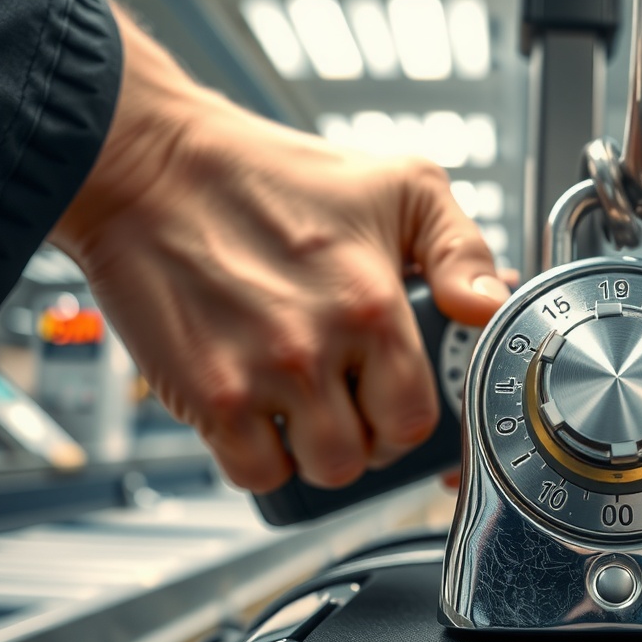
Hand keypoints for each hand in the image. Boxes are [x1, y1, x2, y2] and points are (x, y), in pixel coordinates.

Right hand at [52, 6, 508, 490]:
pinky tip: (258, 417)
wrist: (151, 167)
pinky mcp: (205, 395)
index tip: (391, 403)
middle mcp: (319, 348)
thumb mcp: (399, 183)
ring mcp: (259, 378)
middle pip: (370, 453)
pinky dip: (259, 459)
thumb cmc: (273, 175)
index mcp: (374, 304)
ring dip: (314, 453)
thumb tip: (490, 308)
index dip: (409, 417)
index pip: (420, 412)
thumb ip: (460, 248)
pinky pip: (250, 473)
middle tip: (347, 405)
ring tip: (304, 411)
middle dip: (366, 438)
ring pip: (317, 470)